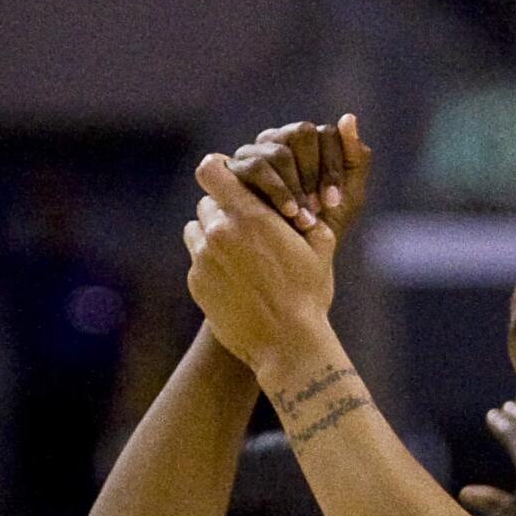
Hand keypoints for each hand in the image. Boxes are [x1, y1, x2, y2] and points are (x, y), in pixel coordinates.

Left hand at [184, 158, 335, 371]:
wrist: (288, 345)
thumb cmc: (309, 294)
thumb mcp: (320, 246)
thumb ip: (303, 215)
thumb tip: (300, 199)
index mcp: (249, 215)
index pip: (211, 169)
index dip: (218, 171)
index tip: (229, 179)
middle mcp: (218, 232)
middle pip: (206, 203)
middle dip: (222, 210)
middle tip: (244, 227)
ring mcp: (202, 260)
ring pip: (196, 231)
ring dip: (211, 236)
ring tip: (238, 255)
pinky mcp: (196, 285)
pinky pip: (197, 262)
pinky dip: (211, 266)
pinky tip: (236, 282)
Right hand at [224, 115, 371, 245]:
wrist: (292, 256)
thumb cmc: (321, 225)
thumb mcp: (347, 199)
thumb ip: (355, 160)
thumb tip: (349, 117)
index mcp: (309, 143)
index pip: (326, 133)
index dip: (333, 167)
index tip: (333, 202)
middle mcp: (281, 139)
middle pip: (303, 133)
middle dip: (315, 174)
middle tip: (318, 207)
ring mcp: (256, 150)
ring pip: (280, 151)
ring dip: (297, 186)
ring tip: (304, 217)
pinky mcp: (235, 167)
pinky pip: (257, 167)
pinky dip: (277, 191)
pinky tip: (288, 212)